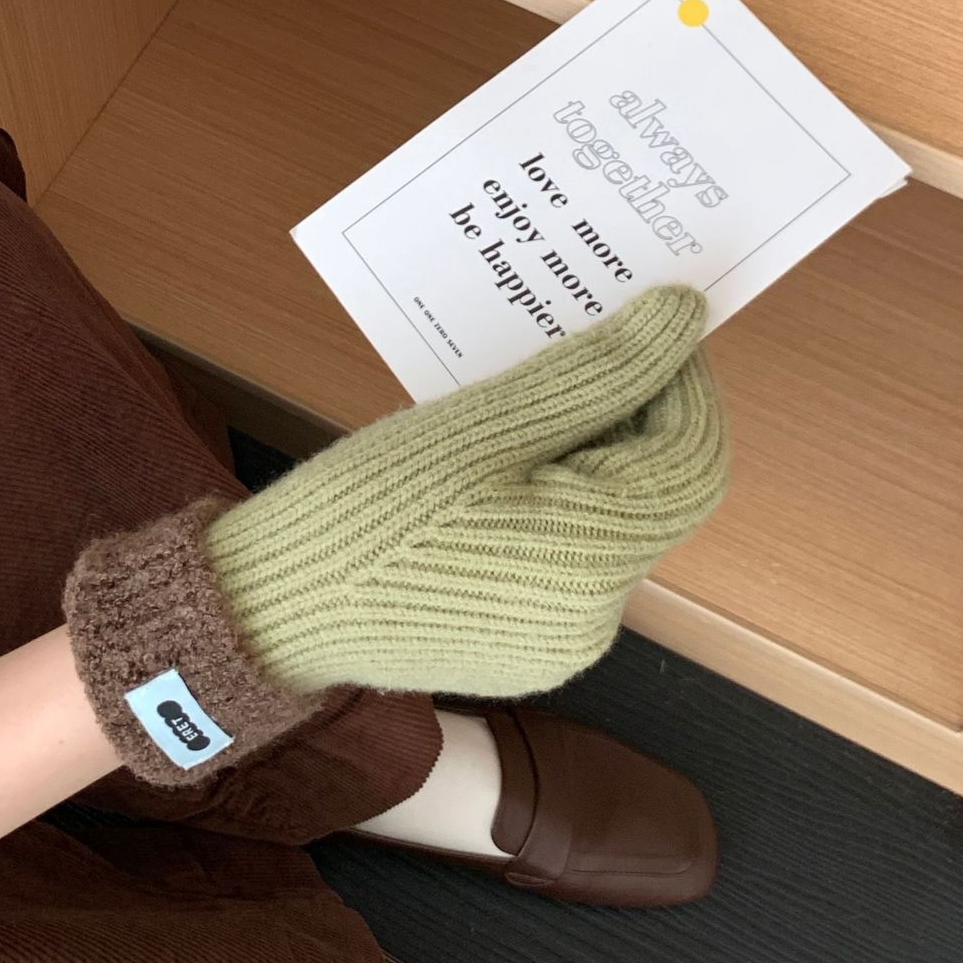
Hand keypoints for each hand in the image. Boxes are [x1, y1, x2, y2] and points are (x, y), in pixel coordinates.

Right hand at [206, 285, 726, 698]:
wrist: (267, 612)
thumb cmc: (368, 509)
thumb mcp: (484, 422)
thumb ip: (598, 372)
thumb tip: (683, 315)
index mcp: (595, 564)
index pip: (695, 458)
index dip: (682, 380)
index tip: (637, 322)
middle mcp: (597, 618)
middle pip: (661, 493)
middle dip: (635, 411)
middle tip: (576, 344)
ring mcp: (560, 642)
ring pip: (617, 522)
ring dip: (592, 449)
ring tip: (526, 395)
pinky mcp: (524, 647)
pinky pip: (573, 556)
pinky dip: (559, 496)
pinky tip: (501, 458)